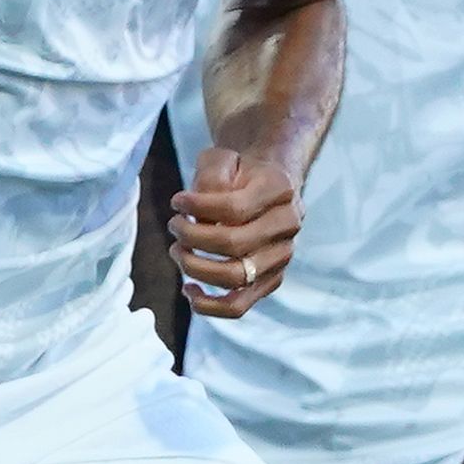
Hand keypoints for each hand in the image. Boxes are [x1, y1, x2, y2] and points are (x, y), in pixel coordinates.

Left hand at [170, 145, 303, 317]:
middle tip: (174, 226)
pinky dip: (209, 304)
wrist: (264, 187)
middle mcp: (289, 224)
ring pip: (236, 277)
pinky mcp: (270, 281)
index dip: (198, 207)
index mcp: (281, 189)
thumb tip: (201, 221)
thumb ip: (211, 178)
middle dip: (193, 237)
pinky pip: (239, 305)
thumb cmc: (237, 173)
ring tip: (177, 251)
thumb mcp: (222, 158)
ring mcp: (282, 256)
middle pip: (235, 244)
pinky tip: (188, 289)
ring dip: (196, 267)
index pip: (236, 208)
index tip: (176, 202)